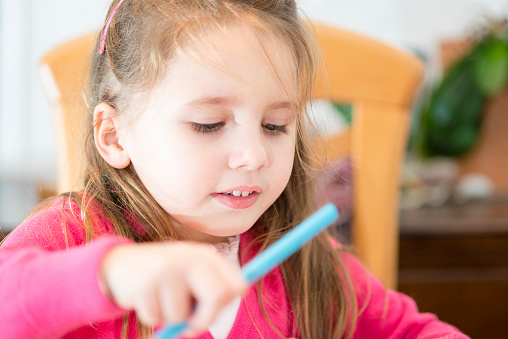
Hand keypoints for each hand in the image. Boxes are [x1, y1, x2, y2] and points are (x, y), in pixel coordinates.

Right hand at [100, 242, 247, 333]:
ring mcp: (167, 269)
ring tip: (159, 299)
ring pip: (181, 316)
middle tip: (189, 326)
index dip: (227, 305)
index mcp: (206, 256)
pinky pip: (156, 318)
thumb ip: (211, 288)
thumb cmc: (164, 276)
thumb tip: (231, 301)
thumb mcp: (190, 275)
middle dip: (203, 320)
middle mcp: (190, 258)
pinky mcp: (145, 283)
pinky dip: (150, 316)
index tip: (212, 311)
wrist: (119, 264)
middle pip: (217, 298)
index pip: (237, 285)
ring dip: (169, 318)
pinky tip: (144, 298)